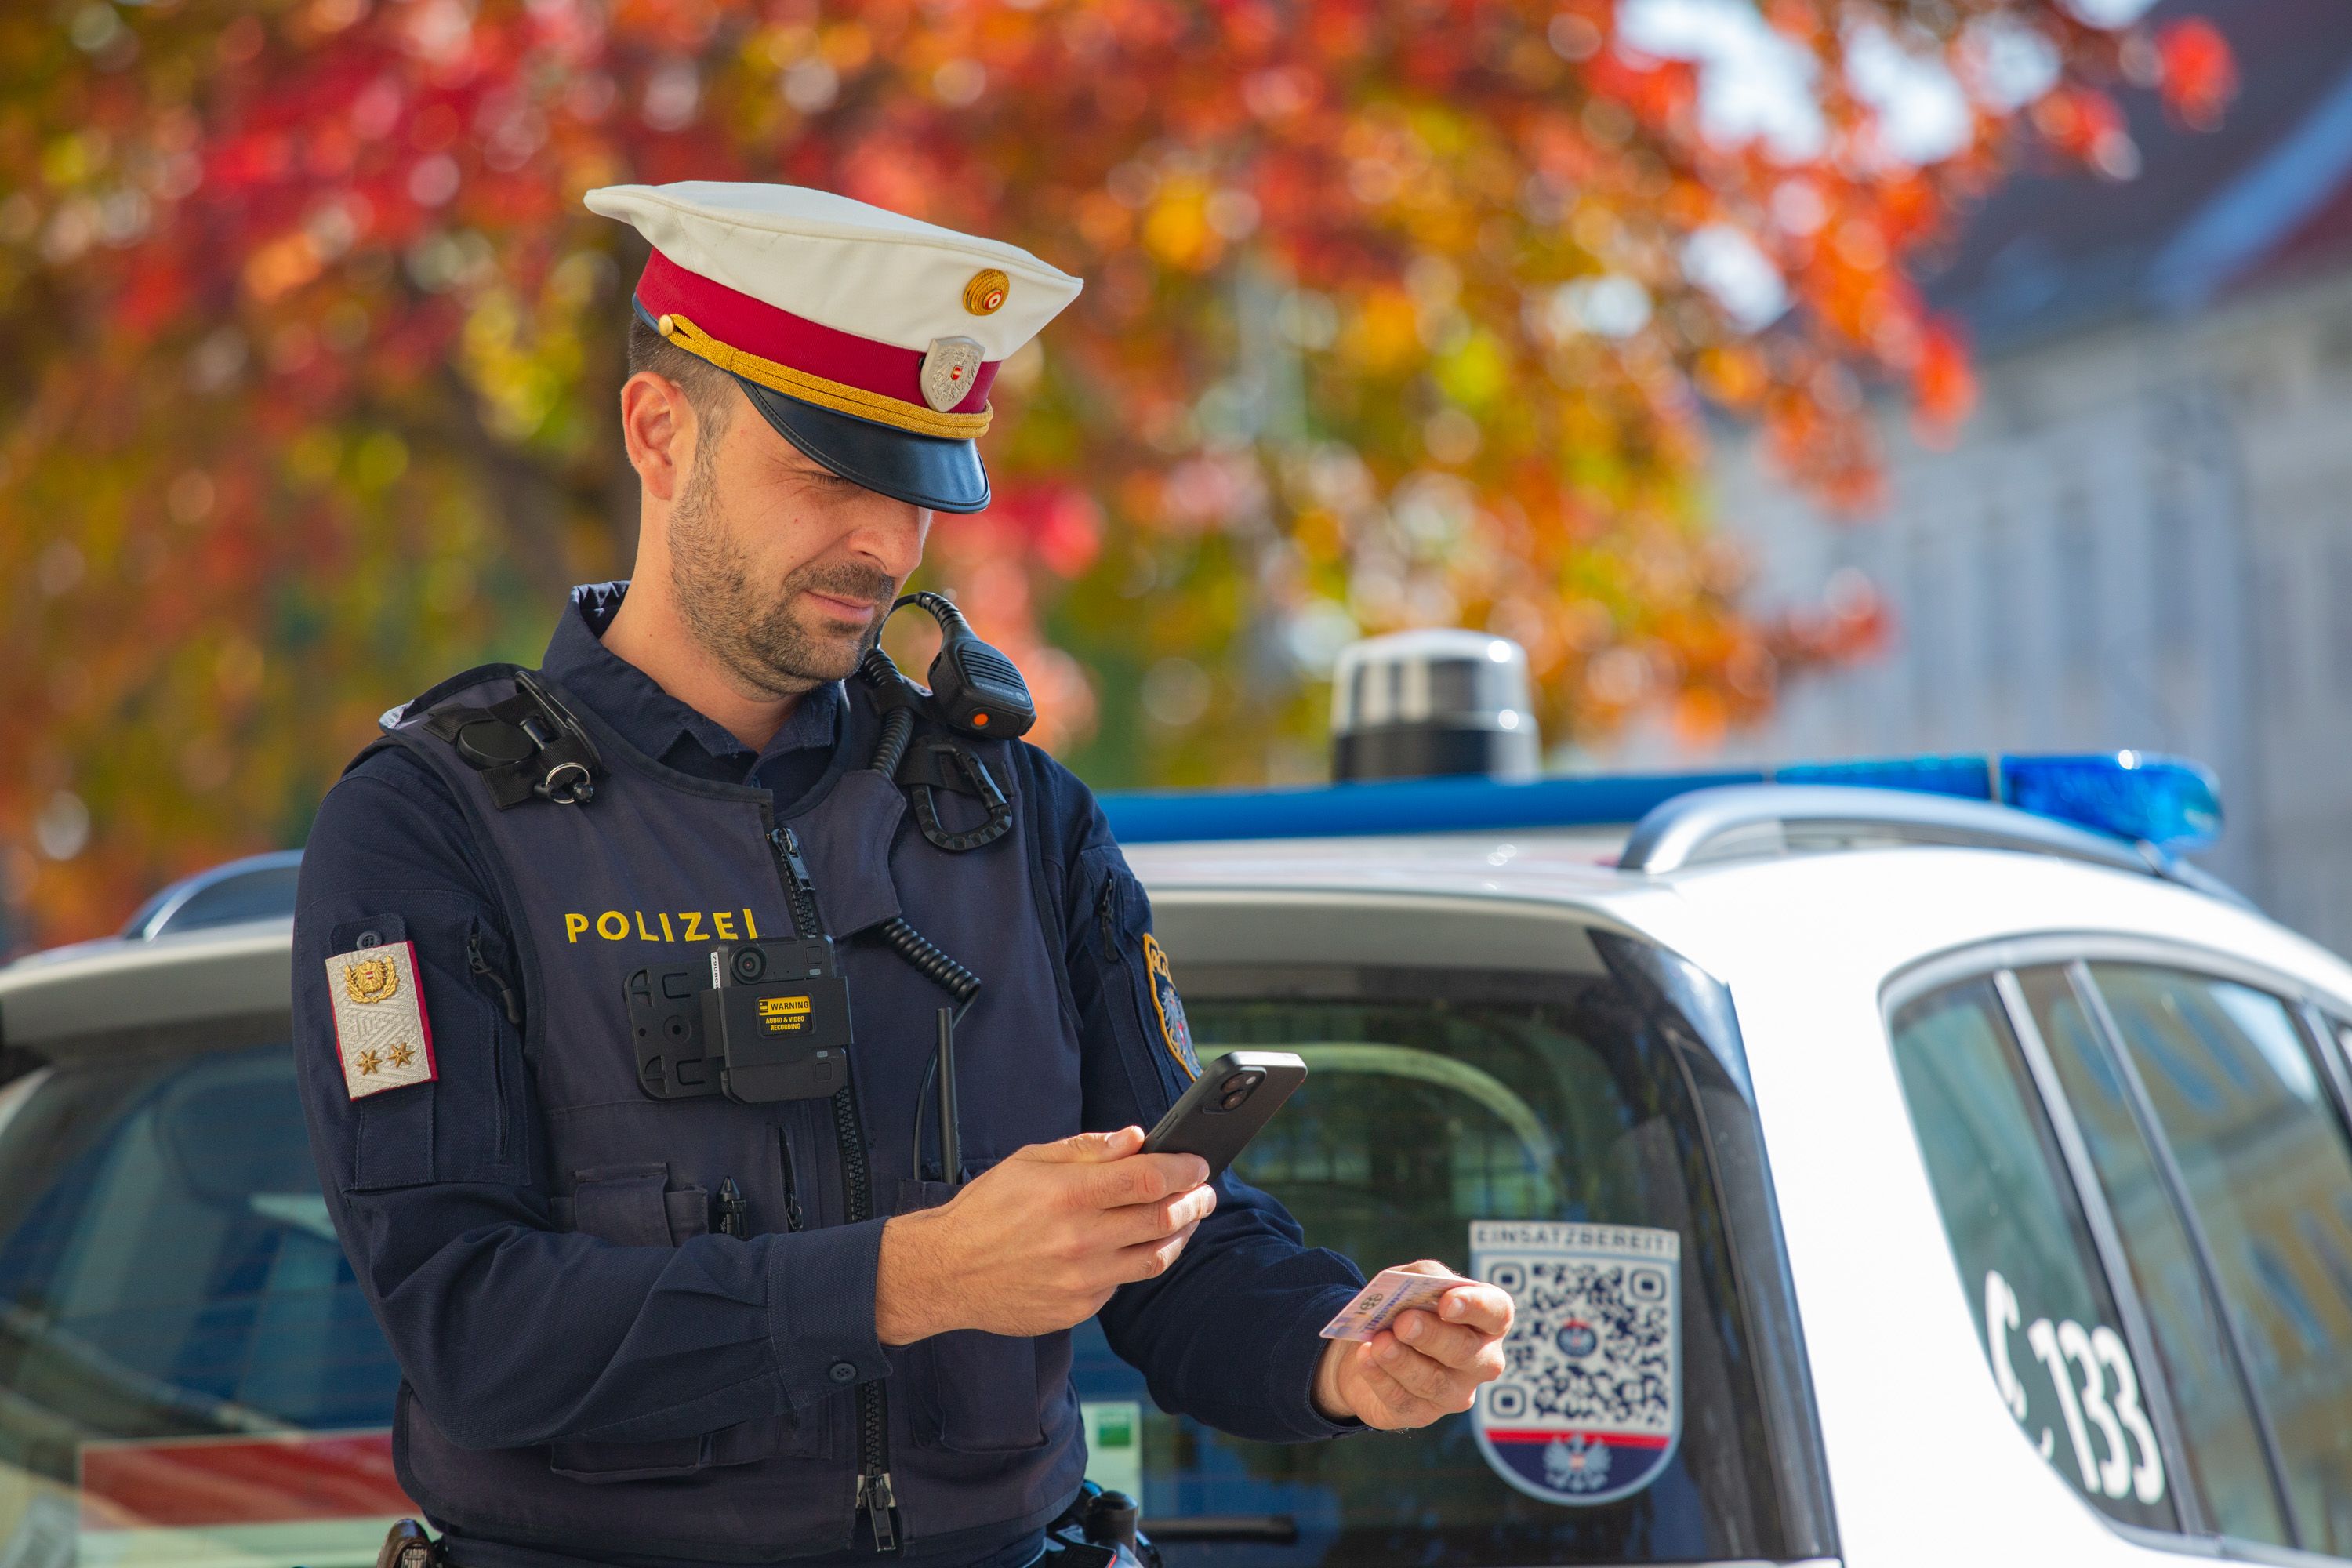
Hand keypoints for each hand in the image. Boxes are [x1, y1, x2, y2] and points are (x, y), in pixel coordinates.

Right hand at [874, 1126, 1215, 1343]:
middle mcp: (1080, 1239)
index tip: (1199, 1162)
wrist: (945, 1271)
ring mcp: (1081, 1279)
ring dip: (1180, 1236)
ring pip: (1155, 1258)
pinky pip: (1122, 1283)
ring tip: (1185, 1220)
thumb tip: (1135, 1138)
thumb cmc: (986, 1208)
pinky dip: (1136, 1261)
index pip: (1149, 1178)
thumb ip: (1087, 1149)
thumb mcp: (1029, 1161)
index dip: (1184, 1168)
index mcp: (1068, 1194)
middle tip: (1206, 1192)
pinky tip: (1135, 1247)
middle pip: (1163, 1219)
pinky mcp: (1077, 1309)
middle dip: (1195, 1201)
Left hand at [1311, 1261, 1511, 1429]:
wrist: (1370, 1345)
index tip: (1446, 1302)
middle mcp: (1481, 1360)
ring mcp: (1455, 1392)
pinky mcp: (1423, 1413)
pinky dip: (1381, 1378)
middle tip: (1404, 1323)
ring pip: (1433, 1381)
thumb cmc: (1405, 1306)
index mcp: (1488, 1321)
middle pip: (1465, 1351)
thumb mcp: (1413, 1281)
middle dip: (1432, 1335)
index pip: (1496, 1313)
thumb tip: (1413, 1290)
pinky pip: (1403, 1400)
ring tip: (1378, 1342)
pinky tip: (1366, 1358)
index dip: (1475, 1306)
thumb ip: (1421, 1278)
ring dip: (1402, 1360)